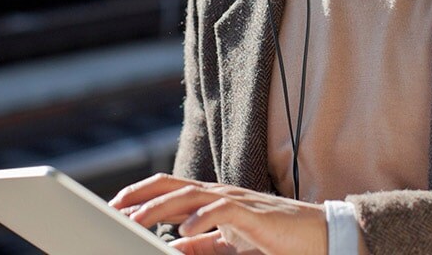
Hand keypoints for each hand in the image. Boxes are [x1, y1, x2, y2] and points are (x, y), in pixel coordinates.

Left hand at [110, 173, 327, 254]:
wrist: (317, 236)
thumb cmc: (275, 238)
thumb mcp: (230, 242)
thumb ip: (201, 244)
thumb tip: (172, 245)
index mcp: (214, 200)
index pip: (170, 189)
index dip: (141, 195)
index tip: (115, 207)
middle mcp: (221, 194)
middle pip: (172, 186)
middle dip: (140, 195)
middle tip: (114, 208)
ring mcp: (237, 201)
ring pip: (190, 196)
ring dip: (160, 208)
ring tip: (136, 221)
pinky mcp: (253, 214)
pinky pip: (222, 210)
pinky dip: (200, 219)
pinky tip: (183, 231)